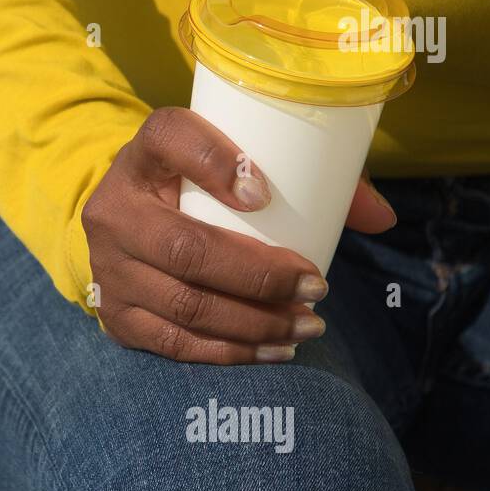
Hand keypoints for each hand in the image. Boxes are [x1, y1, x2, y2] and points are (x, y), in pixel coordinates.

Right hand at [82, 107, 395, 363]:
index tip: (264, 194)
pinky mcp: (114, 315)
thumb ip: (305, 179)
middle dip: (261, 277)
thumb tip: (381, 217)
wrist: (125, 227)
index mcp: (143, 153)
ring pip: (186, 304)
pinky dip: (229, 353)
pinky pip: (173, 343)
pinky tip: (272, 352)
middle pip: (187, 248)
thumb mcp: (228, 166)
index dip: (215, 164)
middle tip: (316, 288)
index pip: (169, 138)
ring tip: (307, 324)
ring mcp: (108, 267)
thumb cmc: (196, 191)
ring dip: (256, 323)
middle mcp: (113, 209)